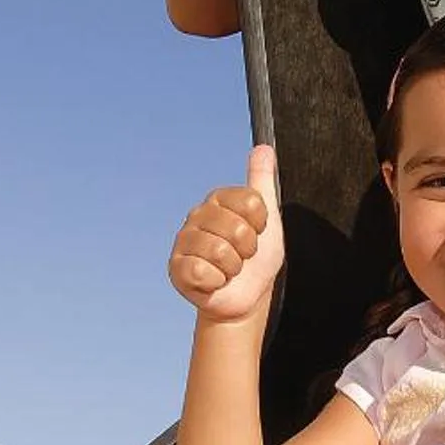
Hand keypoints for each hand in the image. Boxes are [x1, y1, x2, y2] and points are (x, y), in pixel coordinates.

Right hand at [168, 145, 284, 321]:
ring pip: (220, 251)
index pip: (250, 201)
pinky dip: (216, 281)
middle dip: (247, 249)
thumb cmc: (257, 259)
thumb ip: (262, 181)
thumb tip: (263, 148)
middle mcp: (198, 216)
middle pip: (236, 228)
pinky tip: (214, 280)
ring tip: (228, 268)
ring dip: (233, 267)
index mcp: (219, 200)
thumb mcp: (268, 218)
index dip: (260, 224)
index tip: (257, 233)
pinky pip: (202, 270)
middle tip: (242, 255)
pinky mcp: (177, 267)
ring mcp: (185, 241)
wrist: (248, 296)